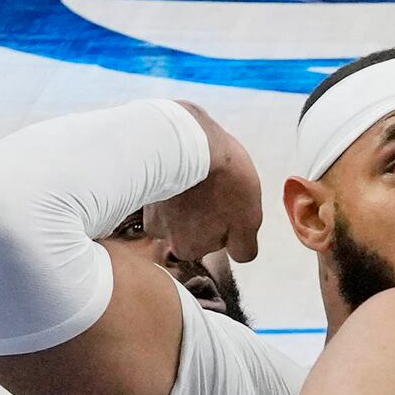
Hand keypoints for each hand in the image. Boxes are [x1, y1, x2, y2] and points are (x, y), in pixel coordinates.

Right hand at [143, 105, 263, 267]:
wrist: (189, 139)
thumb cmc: (223, 180)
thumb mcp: (249, 220)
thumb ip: (244, 248)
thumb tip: (240, 255)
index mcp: (188, 248)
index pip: (214, 244)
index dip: (225, 224)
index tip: (228, 204)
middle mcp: (163, 235)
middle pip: (193, 229)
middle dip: (204, 213)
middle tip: (214, 188)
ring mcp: (152, 210)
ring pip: (178, 211)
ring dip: (189, 198)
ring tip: (200, 176)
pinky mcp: (146, 190)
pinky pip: (165, 194)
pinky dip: (175, 185)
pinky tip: (183, 170)